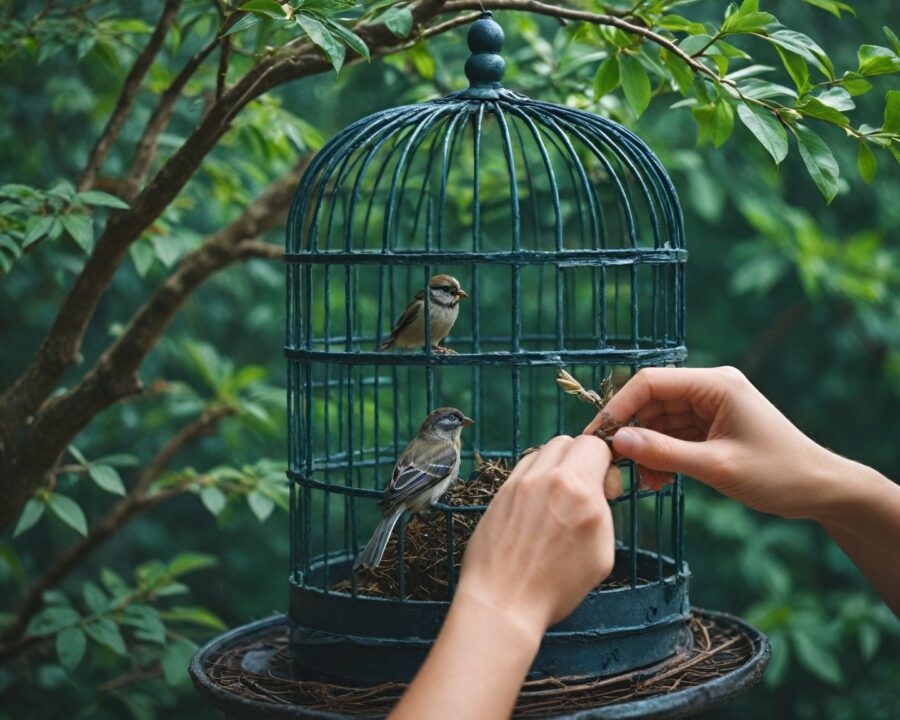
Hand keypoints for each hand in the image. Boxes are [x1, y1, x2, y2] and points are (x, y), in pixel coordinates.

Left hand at [457, 435, 615, 635]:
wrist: (503, 601)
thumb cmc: (555, 587)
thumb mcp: (602, 553)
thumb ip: (604, 509)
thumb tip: (600, 487)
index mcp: (578, 491)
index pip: (595, 445)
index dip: (605, 462)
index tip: (606, 484)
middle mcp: (546, 479)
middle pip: (568, 442)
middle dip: (581, 459)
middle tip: (584, 491)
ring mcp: (518, 484)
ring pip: (543, 452)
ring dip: (556, 466)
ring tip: (558, 500)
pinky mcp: (499, 494)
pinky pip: (522, 470)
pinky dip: (535, 478)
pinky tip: (537, 506)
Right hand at [584, 366, 838, 519]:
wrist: (821, 491)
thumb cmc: (778, 474)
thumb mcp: (716, 466)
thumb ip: (664, 453)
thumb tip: (619, 442)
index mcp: (715, 383)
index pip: (650, 382)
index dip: (619, 407)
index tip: (598, 436)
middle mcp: (709, 388)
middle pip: (651, 401)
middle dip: (631, 432)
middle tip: (613, 464)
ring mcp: (710, 407)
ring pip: (659, 421)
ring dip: (646, 449)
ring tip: (642, 482)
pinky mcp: (711, 426)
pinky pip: (673, 435)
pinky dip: (661, 456)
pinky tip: (658, 480)